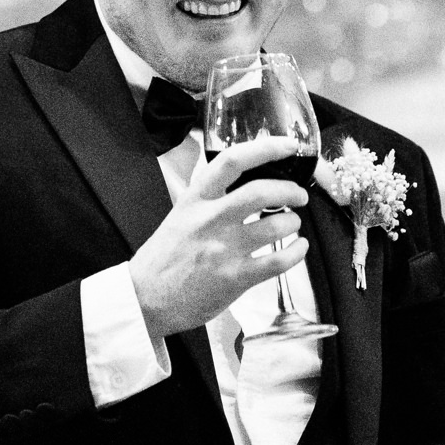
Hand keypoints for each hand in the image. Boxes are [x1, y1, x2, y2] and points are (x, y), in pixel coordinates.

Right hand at [131, 136, 310, 338]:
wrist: (146, 299)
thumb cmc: (165, 257)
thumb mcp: (181, 215)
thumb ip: (210, 200)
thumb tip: (248, 185)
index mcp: (195, 199)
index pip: (231, 162)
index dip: (266, 148)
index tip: (289, 146)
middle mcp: (210, 219)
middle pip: (261, 191)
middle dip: (290, 190)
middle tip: (298, 195)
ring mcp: (224, 249)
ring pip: (276, 226)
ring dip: (293, 222)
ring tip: (292, 224)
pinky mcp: (235, 278)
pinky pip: (279, 261)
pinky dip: (297, 252)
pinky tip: (298, 248)